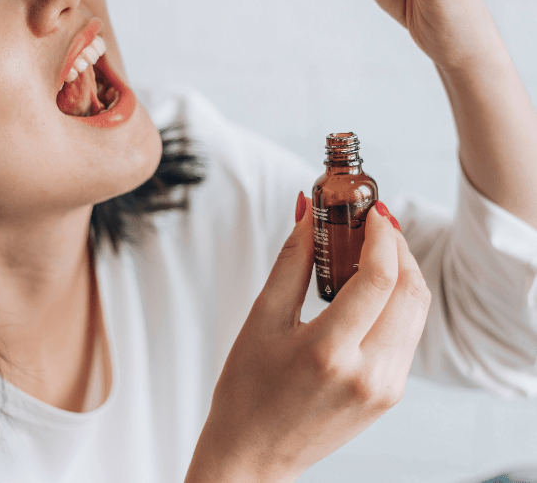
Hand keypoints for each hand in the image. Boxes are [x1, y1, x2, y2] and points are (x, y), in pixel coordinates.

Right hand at [184, 198, 430, 482]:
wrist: (254, 454)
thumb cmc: (246, 389)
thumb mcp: (262, 318)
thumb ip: (291, 260)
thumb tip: (308, 212)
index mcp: (330, 352)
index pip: (378, 279)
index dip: (381, 235)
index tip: (370, 210)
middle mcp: (368, 373)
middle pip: (411, 292)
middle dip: (399, 247)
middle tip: (374, 221)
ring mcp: (386, 388)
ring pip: (416, 312)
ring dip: (403, 272)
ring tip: (372, 248)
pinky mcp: (391, 395)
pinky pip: (407, 335)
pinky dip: (397, 301)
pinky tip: (370, 287)